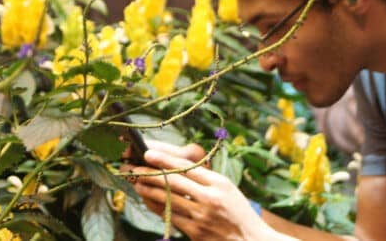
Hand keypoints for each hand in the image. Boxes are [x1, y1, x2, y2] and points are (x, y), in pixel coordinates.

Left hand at [130, 148, 284, 240]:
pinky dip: (157, 207)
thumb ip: (205, 178)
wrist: (250, 240)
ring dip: (149, 190)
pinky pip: (170, 216)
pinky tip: (149, 200)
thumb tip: (176, 166)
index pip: (187, 166)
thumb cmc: (238, 212)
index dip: (165, 159)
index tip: (149, 153)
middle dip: (151, 173)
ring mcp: (201, 216)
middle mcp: (210, 198)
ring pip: (168, 199)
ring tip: (137, 182)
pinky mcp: (195, 232)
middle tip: (135, 167)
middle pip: (174, 181)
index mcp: (219, 183)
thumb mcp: (227, 188)